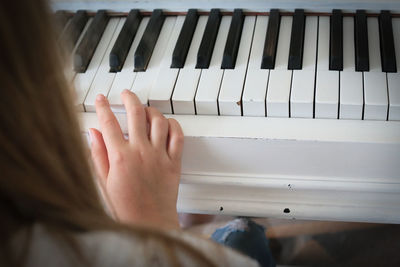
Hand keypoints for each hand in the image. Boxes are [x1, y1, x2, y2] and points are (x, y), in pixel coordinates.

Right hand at [89, 90, 183, 229]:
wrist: (149, 223)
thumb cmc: (125, 207)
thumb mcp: (103, 181)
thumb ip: (98, 154)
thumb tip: (92, 133)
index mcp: (120, 157)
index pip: (109, 122)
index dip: (103, 107)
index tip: (101, 99)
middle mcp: (141, 151)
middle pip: (136, 113)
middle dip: (129, 98)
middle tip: (126, 94)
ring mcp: (159, 155)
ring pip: (158, 120)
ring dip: (151, 110)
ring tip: (145, 109)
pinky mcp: (174, 162)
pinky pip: (177, 136)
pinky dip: (173, 124)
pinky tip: (167, 122)